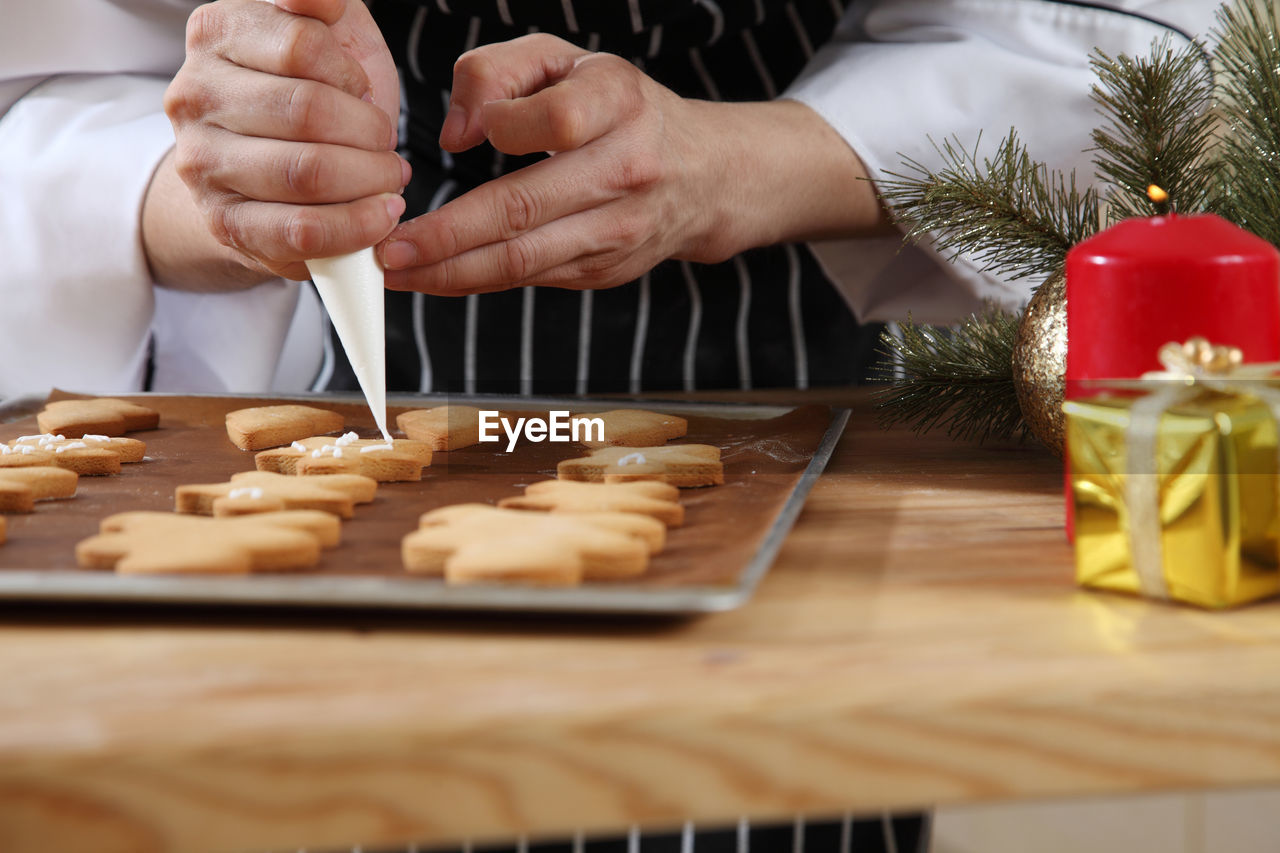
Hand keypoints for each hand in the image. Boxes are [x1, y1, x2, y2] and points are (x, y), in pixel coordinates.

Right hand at [162, 0, 406, 281]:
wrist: (268, 165)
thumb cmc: (312, 89)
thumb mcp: (326, 29)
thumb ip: (318, 3)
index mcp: (217, 32)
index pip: (302, 45)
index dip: (350, 74)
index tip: (360, 89)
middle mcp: (195, 95)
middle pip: (308, 111)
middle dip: (369, 132)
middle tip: (387, 143)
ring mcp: (203, 163)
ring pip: (307, 172)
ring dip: (371, 179)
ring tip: (389, 177)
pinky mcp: (226, 223)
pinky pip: (301, 230)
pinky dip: (356, 226)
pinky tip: (381, 215)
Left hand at [376, 33, 886, 295]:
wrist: (706, 175)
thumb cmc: (621, 109)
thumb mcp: (568, 60)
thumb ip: (499, 71)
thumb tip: (456, 133)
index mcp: (619, 103)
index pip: (552, 121)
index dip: (499, 127)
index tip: (454, 139)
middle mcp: (626, 169)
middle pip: (524, 208)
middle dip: (445, 235)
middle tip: (387, 247)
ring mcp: (618, 229)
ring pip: (523, 259)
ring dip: (451, 272)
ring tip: (396, 272)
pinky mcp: (605, 269)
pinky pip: (530, 278)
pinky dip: (476, 281)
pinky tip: (434, 277)